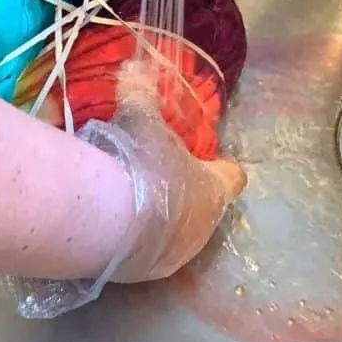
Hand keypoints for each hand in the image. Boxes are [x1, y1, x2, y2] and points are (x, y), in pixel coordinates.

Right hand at [77, 60, 246, 282]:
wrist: (107, 223)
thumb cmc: (140, 165)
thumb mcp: (140, 123)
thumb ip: (141, 95)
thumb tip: (135, 67)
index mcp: (214, 190)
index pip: (235, 177)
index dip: (224, 166)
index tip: (213, 158)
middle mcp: (203, 229)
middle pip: (205, 208)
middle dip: (187, 193)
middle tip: (161, 175)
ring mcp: (174, 257)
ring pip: (176, 235)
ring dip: (161, 220)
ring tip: (131, 200)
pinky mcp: (142, 275)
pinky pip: (144, 253)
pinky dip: (133, 240)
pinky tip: (110, 225)